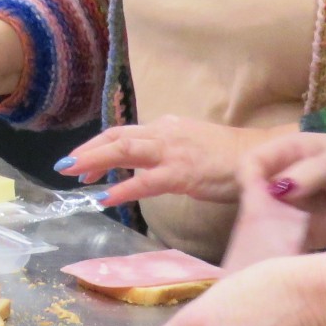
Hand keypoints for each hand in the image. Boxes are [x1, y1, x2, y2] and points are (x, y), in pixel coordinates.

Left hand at [67, 116, 250, 203]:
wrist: (261, 156)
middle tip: (64, 166)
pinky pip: (145, 181)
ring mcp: (172, 152)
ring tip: (75, 174)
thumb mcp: (190, 145)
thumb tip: (145, 164)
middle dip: (88, 152)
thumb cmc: (228, 157)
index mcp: (165, 127)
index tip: (78, 161)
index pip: (123, 133)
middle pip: (116, 138)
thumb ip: (166, 151)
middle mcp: (164, 133)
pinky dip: (122, 189)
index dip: (97, 146)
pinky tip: (105, 197)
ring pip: (124, 151)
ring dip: (95, 162)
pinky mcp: (182, 173)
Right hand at [236, 131, 325, 249]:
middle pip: (254, 196)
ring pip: (266, 223)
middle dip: (255, 214)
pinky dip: (283, 250)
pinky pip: (286, 242)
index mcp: (289, 152)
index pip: (252, 164)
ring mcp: (296, 209)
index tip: (258, 200)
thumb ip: (309, 174)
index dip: (250, 181)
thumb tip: (276, 190)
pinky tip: (287, 258)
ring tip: (276, 248)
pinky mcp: (309, 233)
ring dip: (267, 236)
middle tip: (269, 231)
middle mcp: (286, 179)